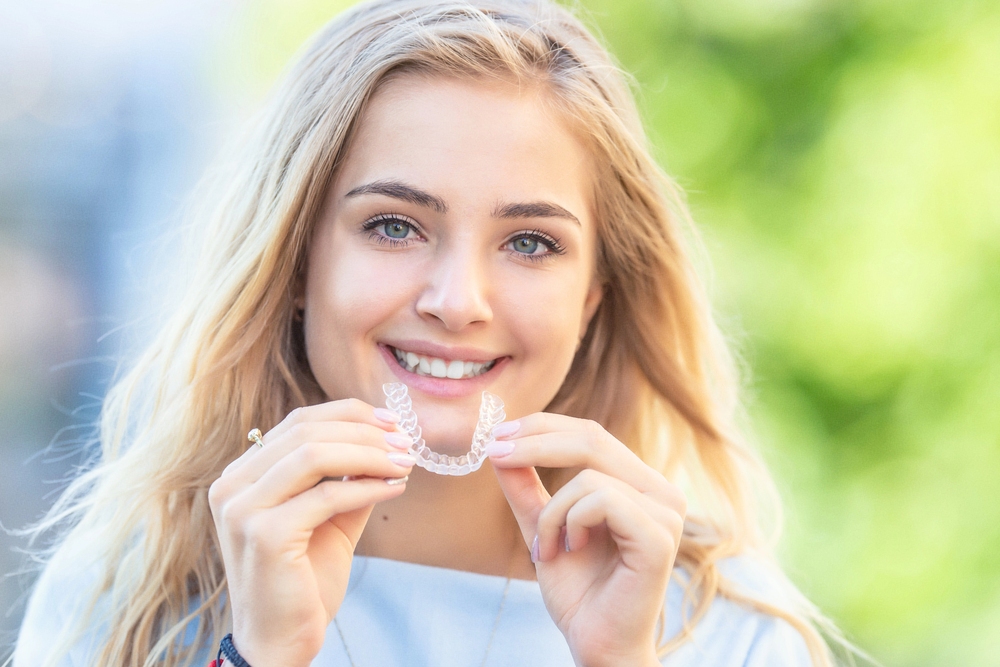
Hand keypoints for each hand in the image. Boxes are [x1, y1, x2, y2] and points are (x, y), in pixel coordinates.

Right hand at [208, 399, 413, 666]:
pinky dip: (368, 487)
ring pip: (315, 455)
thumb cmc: (304, 580)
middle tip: (406, 442)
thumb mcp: (329, 517)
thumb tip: (388, 441)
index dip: (349, 415)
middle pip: (306, 432)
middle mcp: (232, 486)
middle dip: (365, 432)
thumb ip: (348, 479)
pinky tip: (395, 488)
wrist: (280, 641)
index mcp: (242, 476)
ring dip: (369, 454)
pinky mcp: (264, 534)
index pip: (298, 422)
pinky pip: (327, 496)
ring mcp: (242, 509)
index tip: (392, 422)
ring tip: (405, 463)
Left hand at [488, 414, 685, 666]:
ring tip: (546, 549)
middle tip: (495, 453)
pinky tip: (569, 550)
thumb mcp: (542, 527)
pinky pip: (600, 499)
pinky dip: (569, 522)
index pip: (591, 434)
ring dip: (551, 512)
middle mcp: (661, 492)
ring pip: (589, 475)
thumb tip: (499, 446)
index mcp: (640, 485)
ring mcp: (666, 513)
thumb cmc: (578, 592)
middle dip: (535, 442)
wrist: (596, 644)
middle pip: (592, 438)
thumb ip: (525, 488)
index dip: (543, 426)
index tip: (498, 434)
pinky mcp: (659, 536)